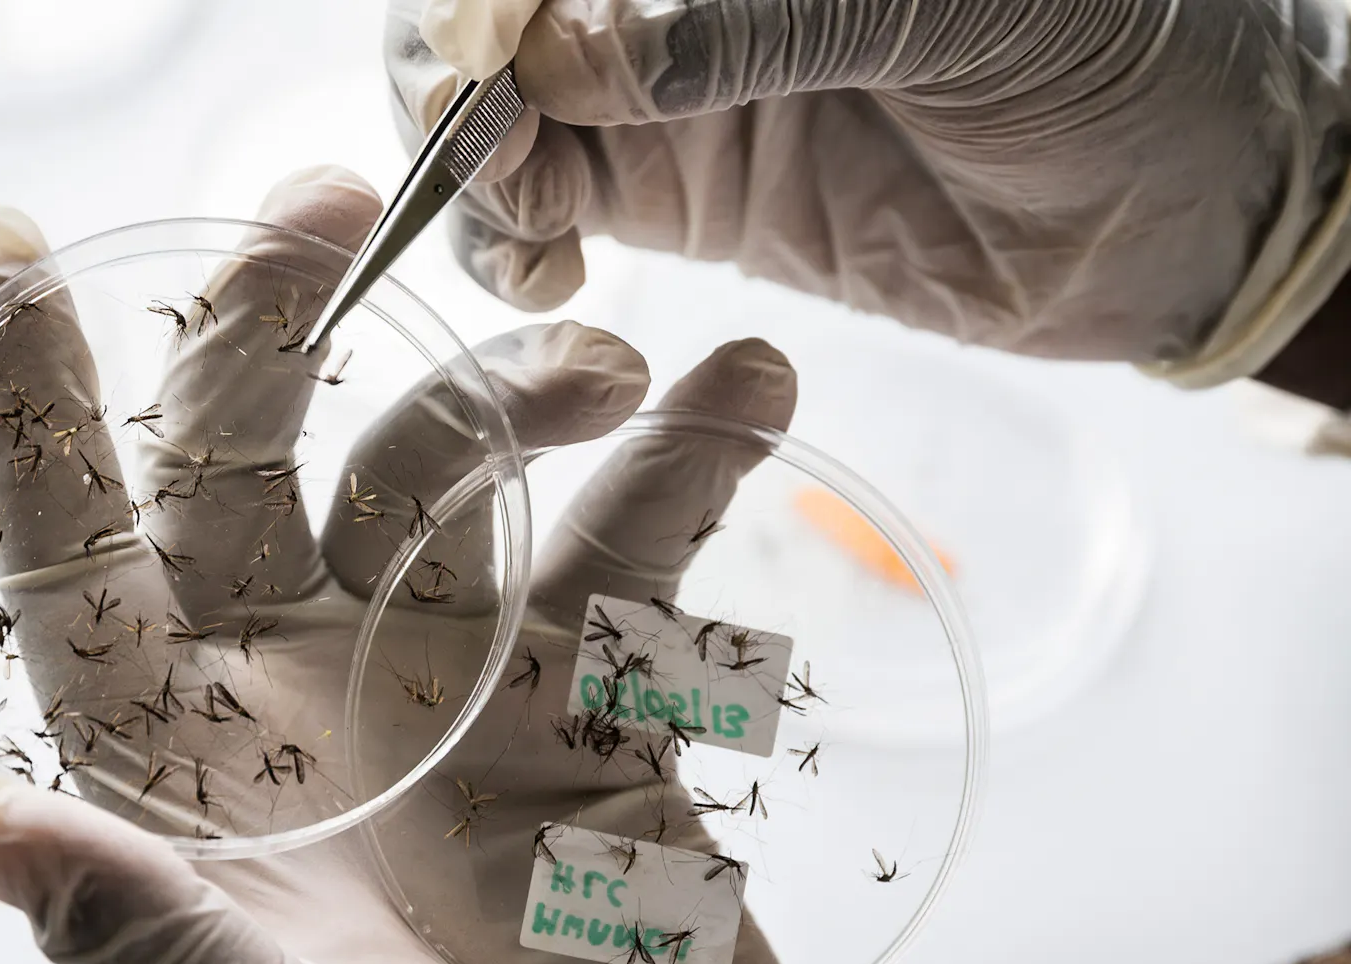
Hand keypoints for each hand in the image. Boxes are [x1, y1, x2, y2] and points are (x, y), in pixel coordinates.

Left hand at [0, 166, 812, 963]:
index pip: (75, 571)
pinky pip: (638, 555)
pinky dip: (695, 463)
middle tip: (337, 203)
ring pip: (457, 484)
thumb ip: (152, 944)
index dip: (27, 415)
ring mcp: (457, 690)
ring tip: (616, 371)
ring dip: (523, 394)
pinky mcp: (599, 705)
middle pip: (255, 469)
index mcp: (191, 778)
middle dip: (277, 327)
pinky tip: (746, 388)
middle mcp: (306, 702)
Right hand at [386, 0, 1350, 381]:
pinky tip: (542, 276)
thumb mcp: (932, 4)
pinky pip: (542, 216)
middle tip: (468, 132)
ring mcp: (664, 96)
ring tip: (513, 218)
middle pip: (490, 19)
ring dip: (460, 165)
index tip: (489, 40)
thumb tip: (569, 59)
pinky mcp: (678, 200)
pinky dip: (504, 246)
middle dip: (448, 68)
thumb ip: (748, 23)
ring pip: (495, 116)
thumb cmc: (1101, 44)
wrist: (1175, 202)